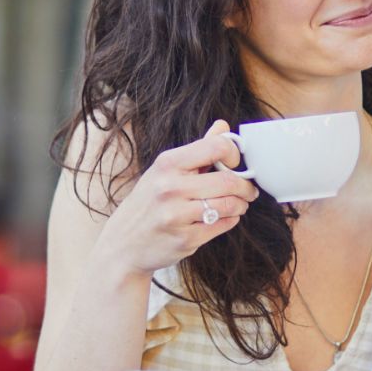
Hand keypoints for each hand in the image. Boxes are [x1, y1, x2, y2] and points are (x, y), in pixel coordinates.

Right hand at [91, 120, 258, 275]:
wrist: (123, 243)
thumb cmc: (148, 203)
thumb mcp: (165, 170)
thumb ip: (198, 149)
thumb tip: (223, 126)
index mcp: (167, 164)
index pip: (215, 147)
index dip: (234, 154)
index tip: (236, 163)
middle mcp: (170, 187)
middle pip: (228, 180)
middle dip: (245, 186)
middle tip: (248, 190)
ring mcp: (177, 215)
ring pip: (229, 205)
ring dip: (241, 204)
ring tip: (239, 204)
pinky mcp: (185, 239)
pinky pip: (223, 225)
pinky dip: (231, 220)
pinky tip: (225, 217)